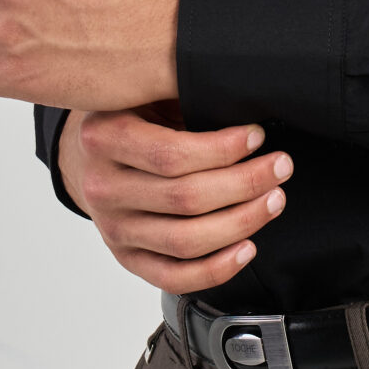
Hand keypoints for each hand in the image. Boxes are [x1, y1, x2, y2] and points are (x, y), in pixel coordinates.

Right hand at [58, 102, 292, 292]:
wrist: (88, 156)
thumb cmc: (132, 117)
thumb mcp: (147, 91)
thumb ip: (182, 94)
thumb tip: (245, 100)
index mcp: (103, 138)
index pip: (171, 155)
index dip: (223, 149)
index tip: (258, 135)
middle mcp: (102, 188)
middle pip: (184, 199)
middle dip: (244, 183)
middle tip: (280, 166)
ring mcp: (113, 229)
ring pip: (185, 241)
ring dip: (240, 222)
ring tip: (273, 200)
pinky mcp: (126, 258)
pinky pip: (173, 277)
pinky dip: (216, 269)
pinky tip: (248, 247)